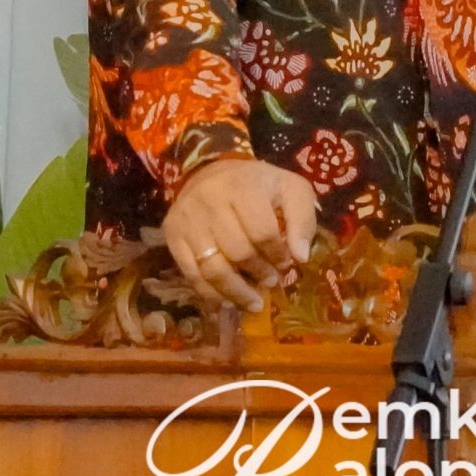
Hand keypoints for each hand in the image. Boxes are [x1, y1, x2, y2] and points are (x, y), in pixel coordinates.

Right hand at [161, 158, 319, 312]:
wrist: (210, 171)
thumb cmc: (257, 185)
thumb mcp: (290, 189)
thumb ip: (302, 219)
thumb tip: (300, 257)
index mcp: (243, 186)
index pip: (262, 231)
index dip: (277, 254)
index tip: (285, 264)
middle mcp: (210, 200)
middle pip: (237, 252)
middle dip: (258, 274)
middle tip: (271, 283)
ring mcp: (187, 219)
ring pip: (212, 268)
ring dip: (236, 293)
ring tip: (253, 303)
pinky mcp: (172, 234)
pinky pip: (191, 274)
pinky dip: (210, 295)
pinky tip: (226, 304)